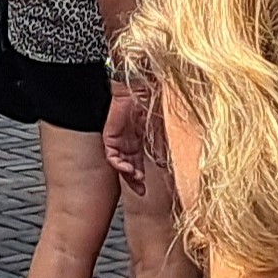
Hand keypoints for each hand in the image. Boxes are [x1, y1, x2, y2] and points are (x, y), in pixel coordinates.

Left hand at [101, 78, 163, 196]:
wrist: (143, 88)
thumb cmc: (155, 104)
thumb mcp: (163, 130)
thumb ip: (163, 147)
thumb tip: (166, 165)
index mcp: (141, 140)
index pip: (138, 163)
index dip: (140, 177)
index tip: (145, 189)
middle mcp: (129, 141)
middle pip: (128, 165)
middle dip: (134, 179)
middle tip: (140, 189)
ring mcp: (119, 139)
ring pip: (119, 162)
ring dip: (127, 173)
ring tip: (136, 178)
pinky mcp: (111, 136)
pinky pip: (111, 155)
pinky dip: (118, 164)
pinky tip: (126, 169)